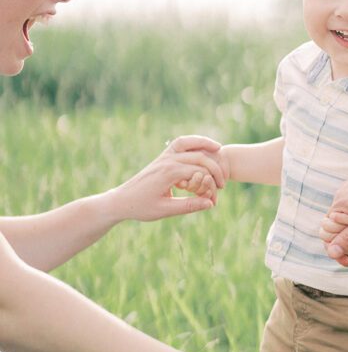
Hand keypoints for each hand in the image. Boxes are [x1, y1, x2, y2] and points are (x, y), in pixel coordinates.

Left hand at [106, 135, 225, 220]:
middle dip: (214, 169)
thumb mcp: (166, 210)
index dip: (211, 185)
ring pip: (188, 143)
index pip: (200, 172)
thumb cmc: (141, 207)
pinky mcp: (161, 157)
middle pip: (199, 157)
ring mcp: (163, 157)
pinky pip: (179, 144)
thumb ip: (189, 205)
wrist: (121, 200)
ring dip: (204, 144)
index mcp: (169, 173)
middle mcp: (167, 161)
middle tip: (222, 184)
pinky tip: (201, 148)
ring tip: (219, 149)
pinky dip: (192, 142)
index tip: (216, 198)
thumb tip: (210, 203)